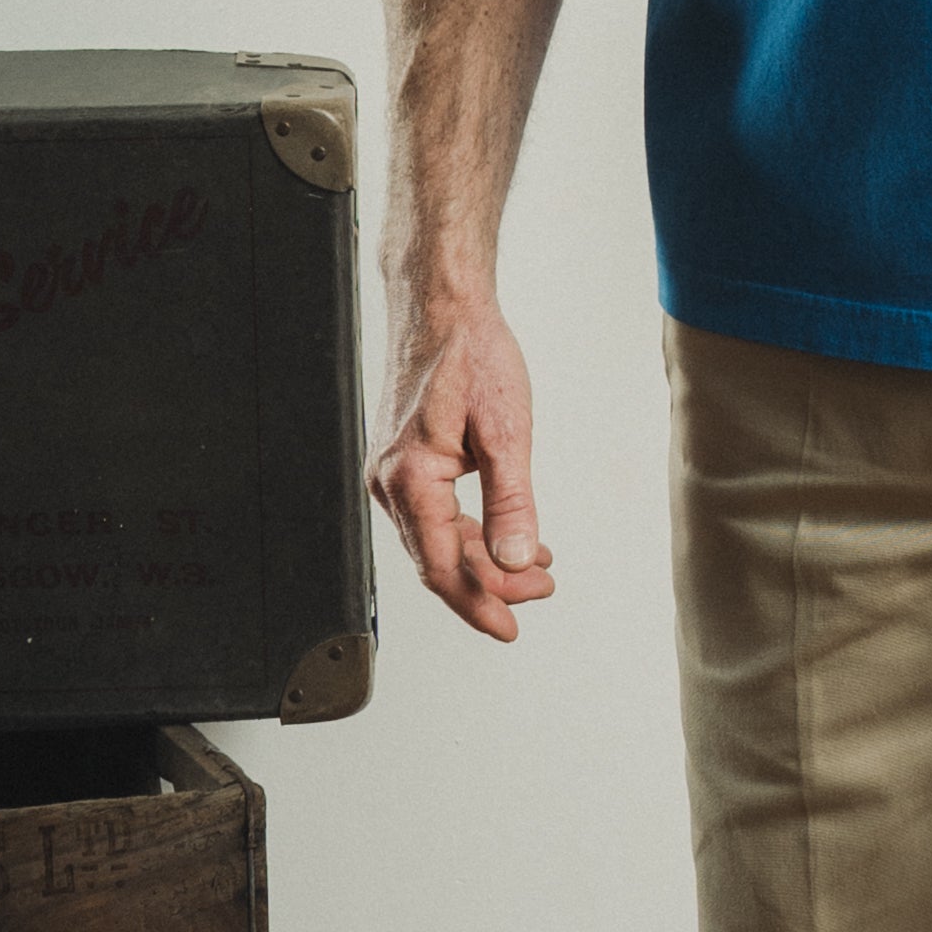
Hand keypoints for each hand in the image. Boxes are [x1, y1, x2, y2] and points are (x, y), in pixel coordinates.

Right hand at [370, 295, 557, 641]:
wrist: (443, 303)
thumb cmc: (469, 351)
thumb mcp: (506, 429)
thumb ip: (512, 502)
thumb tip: (516, 560)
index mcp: (409, 479)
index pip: (443, 567)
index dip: (478, 604)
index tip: (509, 627)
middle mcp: (390, 482)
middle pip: (439, 559)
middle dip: (491, 583)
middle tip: (540, 592)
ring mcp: (393, 471)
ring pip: (437, 539)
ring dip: (484, 558)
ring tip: (534, 568)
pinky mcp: (404, 459)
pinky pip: (434, 514)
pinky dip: (471, 531)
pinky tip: (506, 535)